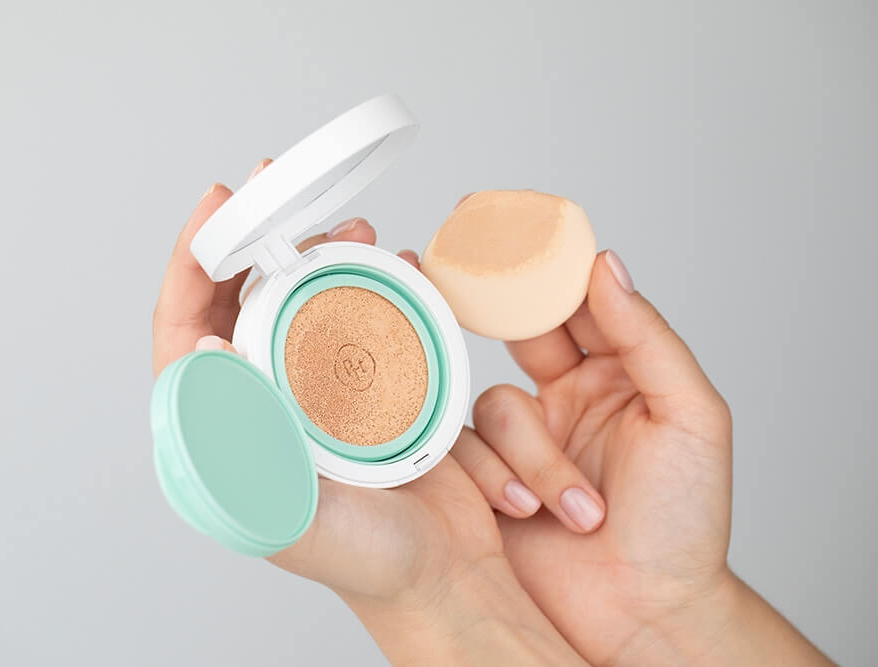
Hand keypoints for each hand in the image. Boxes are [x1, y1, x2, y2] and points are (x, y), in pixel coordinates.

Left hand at [152, 161, 586, 665]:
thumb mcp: (292, 510)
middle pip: (239, 299)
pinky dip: (374, 283)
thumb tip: (201, 352)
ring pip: (300, 301)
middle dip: (257, 239)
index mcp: (224, 432)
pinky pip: (360, 317)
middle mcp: (264, 402)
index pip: (184, 330)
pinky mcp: (368, 386)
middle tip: (281, 191)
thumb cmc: (367, 561)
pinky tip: (397, 267)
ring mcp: (316, 390)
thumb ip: (243, 442)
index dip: (190, 263)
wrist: (448, 577)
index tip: (216, 206)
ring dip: (319, 254)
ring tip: (355, 230)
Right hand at [452, 249, 831, 664]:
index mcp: (618, 373)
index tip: (515, 229)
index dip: (547, 266)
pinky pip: (467, 451)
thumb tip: (605, 267)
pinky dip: (499, 479)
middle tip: (470, 282)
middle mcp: (566, 396)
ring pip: (494, 404)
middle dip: (501, 313)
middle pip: (520, 332)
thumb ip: (646, 338)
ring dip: (536, 456)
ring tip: (580, 509)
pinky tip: (531, 514)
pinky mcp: (487, 476)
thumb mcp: (690, 418)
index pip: (577, 302)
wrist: (642, 613)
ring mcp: (525, 436)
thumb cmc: (683, 523)